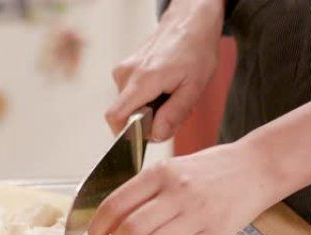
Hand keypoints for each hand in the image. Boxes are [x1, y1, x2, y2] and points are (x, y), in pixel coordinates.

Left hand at [87, 143, 275, 234]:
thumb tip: (112, 220)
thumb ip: (144, 191)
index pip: (116, 204)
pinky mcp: (212, 234)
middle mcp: (177, 192)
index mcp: (161, 173)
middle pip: (130, 229)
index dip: (98, 226)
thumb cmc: (209, 169)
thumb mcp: (171, 168)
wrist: (255, 168)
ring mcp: (196, 214)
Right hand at [106, 0, 223, 139]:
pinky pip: (130, 95)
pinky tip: (164, 89)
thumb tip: (155, 136)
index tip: (145, 136)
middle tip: (172, 112)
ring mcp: (123, 70)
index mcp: (142, 81)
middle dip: (146, 123)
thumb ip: (174, 115)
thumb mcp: (194, 88)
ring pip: (128, 106)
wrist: (190, 22)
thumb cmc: (195, 50)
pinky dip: (146, 99)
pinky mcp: (124, 69)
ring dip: (148, 110)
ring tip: (170, 97)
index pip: (115, 117)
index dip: (125, 134)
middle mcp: (126, 74)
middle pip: (125, 115)